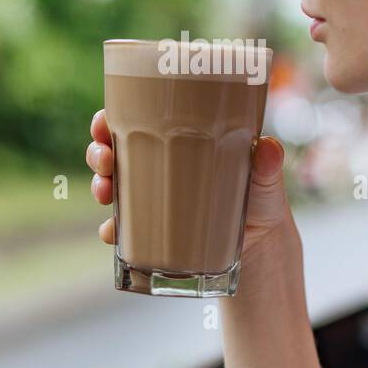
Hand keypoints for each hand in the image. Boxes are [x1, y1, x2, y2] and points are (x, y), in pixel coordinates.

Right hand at [85, 108, 297, 259]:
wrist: (261, 249)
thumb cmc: (261, 201)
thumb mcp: (265, 182)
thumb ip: (266, 166)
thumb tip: (269, 148)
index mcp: (181, 142)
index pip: (137, 121)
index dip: (110, 119)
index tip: (102, 121)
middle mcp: (160, 168)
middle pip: (114, 151)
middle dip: (98, 152)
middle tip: (105, 159)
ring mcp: (154, 200)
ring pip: (112, 186)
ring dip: (100, 186)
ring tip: (106, 192)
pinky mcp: (153, 232)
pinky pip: (123, 230)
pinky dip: (112, 230)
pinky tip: (112, 233)